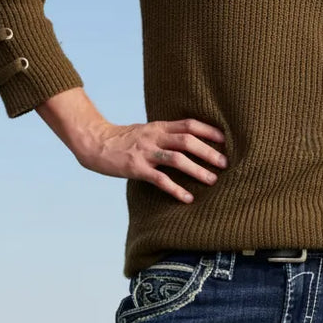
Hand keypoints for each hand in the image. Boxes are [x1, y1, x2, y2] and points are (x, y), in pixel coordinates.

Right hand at [72, 117, 227, 202]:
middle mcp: (154, 137)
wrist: (96, 144)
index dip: (208, 130)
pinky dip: (176, 189)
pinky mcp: (136, 168)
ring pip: (176, 159)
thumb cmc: (124, 141)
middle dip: (208, 151)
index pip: (188, 124)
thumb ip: (165, 135)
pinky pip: (160, 179)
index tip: (225, 139)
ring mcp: (145, 152)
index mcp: (159, 126)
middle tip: (225, 163)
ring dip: (197, 170)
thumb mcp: (147, 132)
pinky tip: (188, 198)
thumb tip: (189, 142)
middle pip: (186, 140)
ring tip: (212, 180)